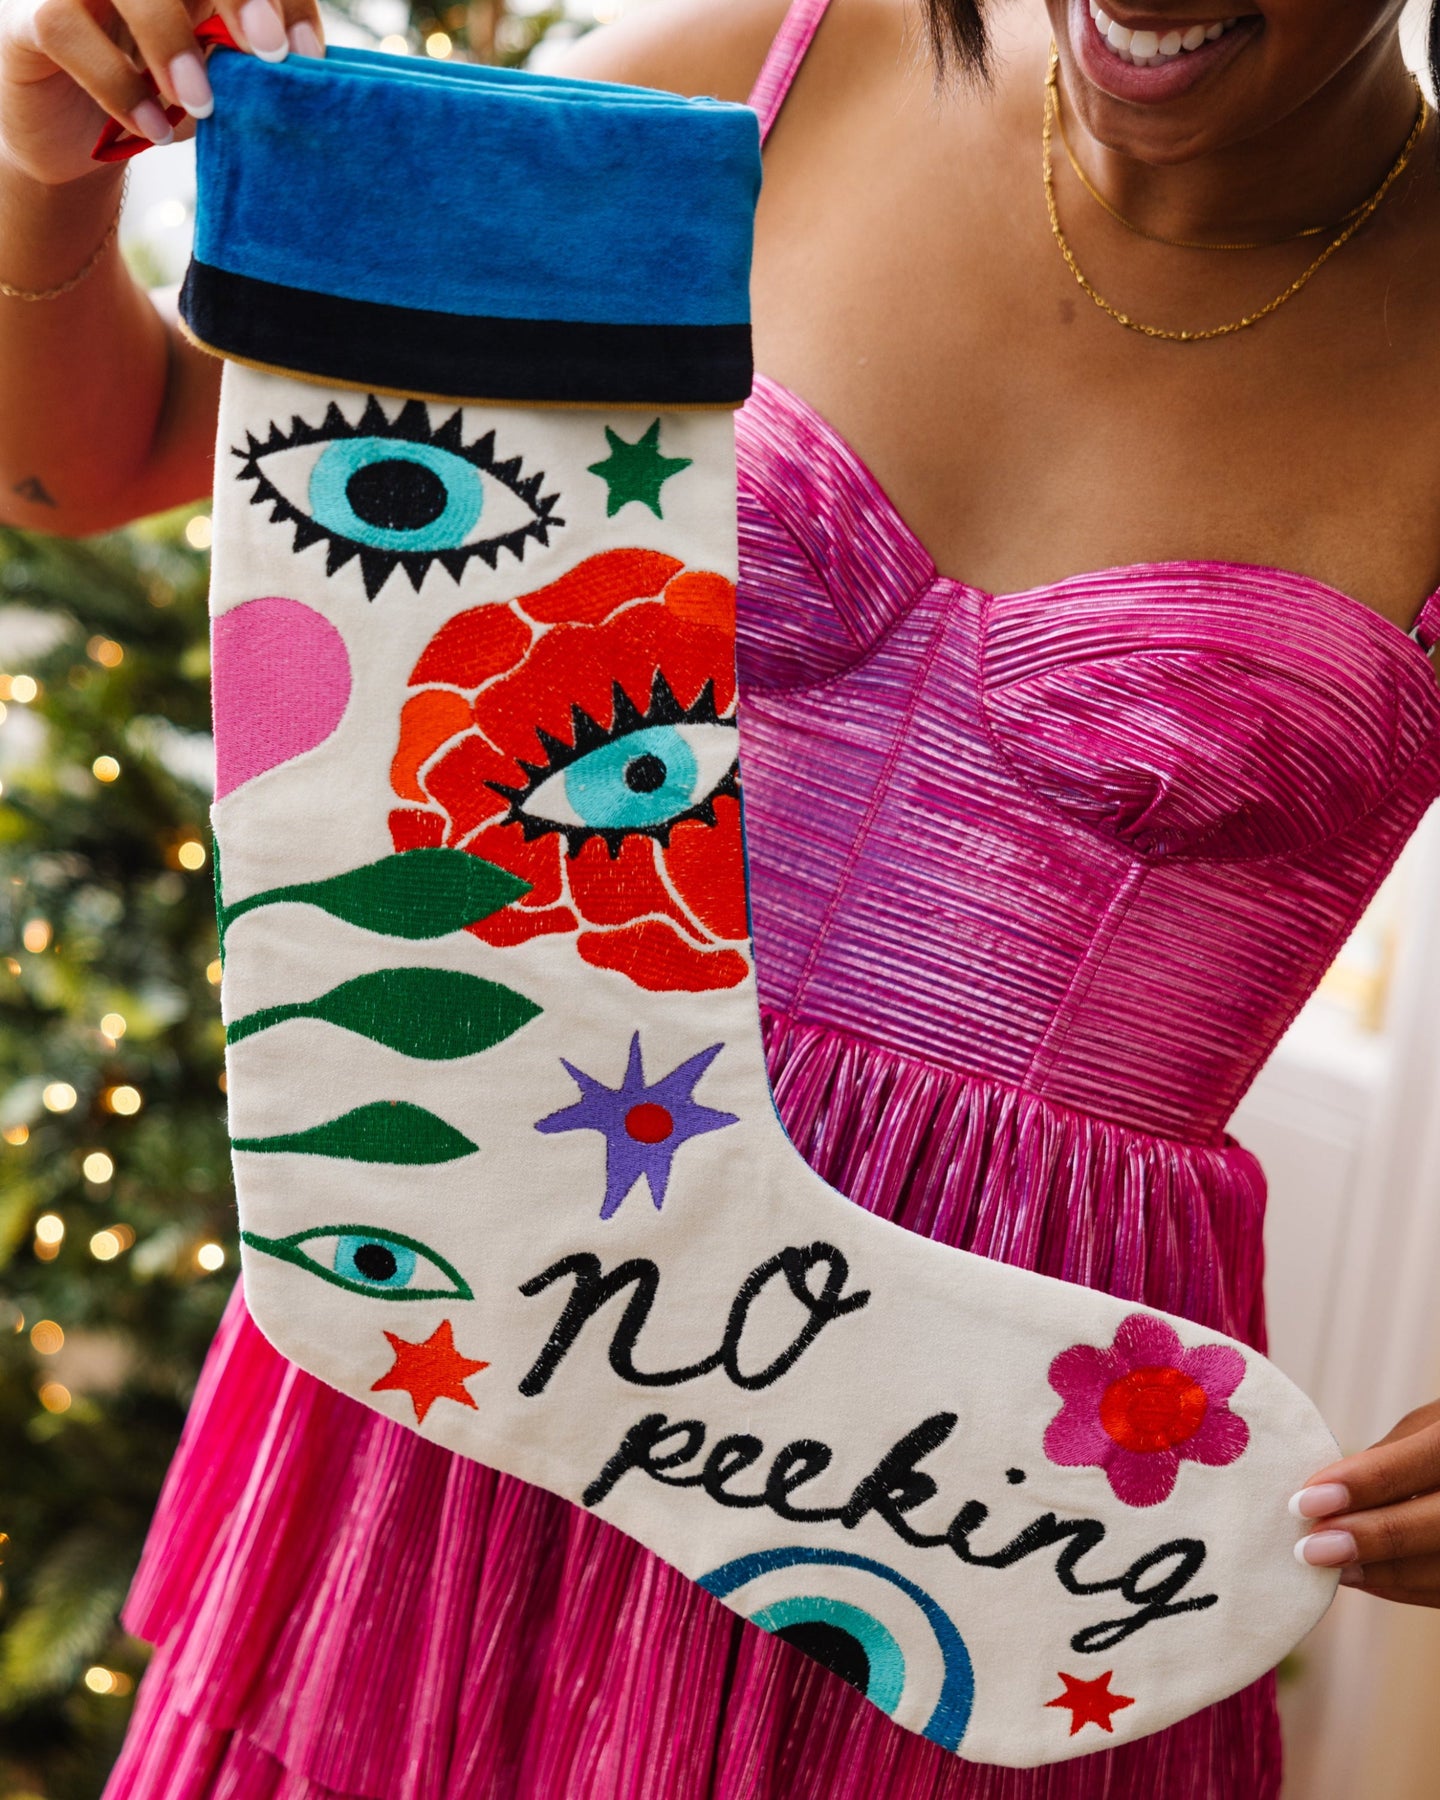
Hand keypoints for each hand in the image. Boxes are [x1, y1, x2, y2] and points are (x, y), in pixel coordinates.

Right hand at [0, 0, 322, 186]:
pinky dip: (116, 83)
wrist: (73, 146)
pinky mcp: (29, 19)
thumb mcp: (207, 83)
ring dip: (171, 39)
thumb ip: (239, 65)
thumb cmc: (150, 103)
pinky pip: (65, 27)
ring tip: (203, 105)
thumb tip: (297, 70)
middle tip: (268, 51)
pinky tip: (151, 127)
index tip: (306, 53)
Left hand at [1291, 1398, 1439, 1605]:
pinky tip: (1363, 1577)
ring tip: (1329, 1567)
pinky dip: (1405, 1585)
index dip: (1368, 1481)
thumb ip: (1390, 1457)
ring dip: (1384, 1571)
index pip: (1428, 1457)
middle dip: (1372, 1537)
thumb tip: (1331, 1493)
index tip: (1306, 1500)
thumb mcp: (1430, 1426)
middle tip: (1310, 1548)